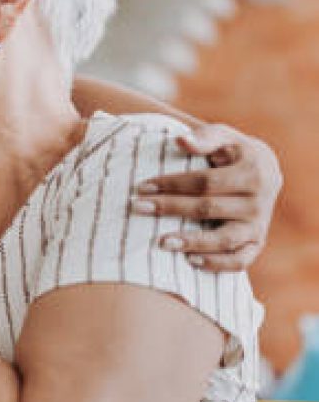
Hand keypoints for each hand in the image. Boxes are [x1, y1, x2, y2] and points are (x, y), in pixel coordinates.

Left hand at [132, 123, 281, 270]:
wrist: (265, 172)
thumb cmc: (232, 152)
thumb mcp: (223, 137)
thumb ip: (204, 138)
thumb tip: (180, 140)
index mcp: (252, 172)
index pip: (206, 181)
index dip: (172, 184)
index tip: (142, 187)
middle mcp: (258, 202)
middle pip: (208, 208)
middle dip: (170, 208)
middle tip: (137, 208)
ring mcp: (258, 226)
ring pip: (225, 239)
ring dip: (192, 242)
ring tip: (162, 242)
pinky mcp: (256, 244)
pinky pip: (239, 261)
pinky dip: (217, 264)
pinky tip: (190, 261)